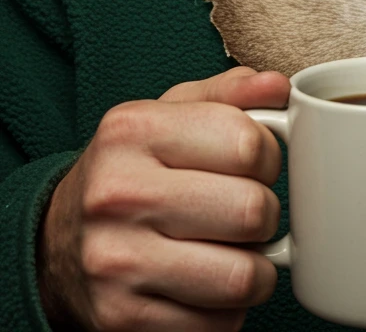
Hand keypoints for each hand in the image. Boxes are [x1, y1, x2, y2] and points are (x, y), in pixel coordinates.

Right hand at [38, 66, 290, 330]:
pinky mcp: (122, 320)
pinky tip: (204, 286)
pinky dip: (226, 311)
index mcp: (134, 130)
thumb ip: (229, 94)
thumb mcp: (169, 114)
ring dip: (255, 270)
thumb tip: (278, 87)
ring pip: (242, 277)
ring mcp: (116, 262)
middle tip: (246, 212)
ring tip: (234, 251)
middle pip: (252, 210)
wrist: (57, 244)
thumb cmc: (134, 170)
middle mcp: (118, 194)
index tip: (252, 166)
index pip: (248, 144)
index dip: (267, 157)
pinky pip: (218, 324)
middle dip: (265, 215)